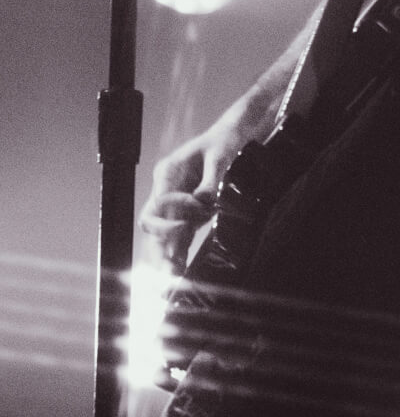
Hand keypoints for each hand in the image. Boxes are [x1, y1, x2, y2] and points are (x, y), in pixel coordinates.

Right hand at [140, 123, 246, 273]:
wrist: (230, 138)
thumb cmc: (222, 142)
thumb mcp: (220, 155)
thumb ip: (211, 179)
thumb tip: (204, 202)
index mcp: (168, 173)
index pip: (159, 202)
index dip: (172, 214)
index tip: (194, 215)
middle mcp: (166, 190)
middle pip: (151, 222)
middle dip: (161, 244)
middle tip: (172, 265)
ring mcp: (175, 204)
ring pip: (162, 234)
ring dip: (167, 255)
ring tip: (173, 278)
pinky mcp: (188, 214)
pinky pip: (179, 236)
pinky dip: (179, 252)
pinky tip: (181, 272)